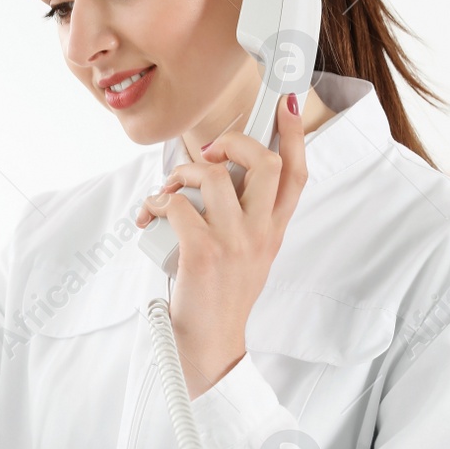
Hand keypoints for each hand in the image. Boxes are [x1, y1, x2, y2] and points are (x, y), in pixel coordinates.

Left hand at [136, 93, 308, 397]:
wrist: (209, 347)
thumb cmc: (220, 298)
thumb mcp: (249, 254)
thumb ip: (245, 215)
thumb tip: (215, 173)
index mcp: (274, 230)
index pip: (298, 173)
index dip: (294, 132)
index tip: (285, 101)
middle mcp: (261, 233)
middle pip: (264, 161)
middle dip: (231, 141)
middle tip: (208, 152)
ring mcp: (234, 242)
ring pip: (213, 176)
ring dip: (181, 174)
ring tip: (169, 192)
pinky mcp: (203, 253)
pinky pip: (178, 205)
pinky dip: (157, 203)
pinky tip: (151, 216)